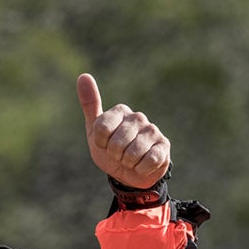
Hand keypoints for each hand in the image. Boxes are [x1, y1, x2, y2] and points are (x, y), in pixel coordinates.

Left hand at [79, 74, 170, 189]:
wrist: (129, 173)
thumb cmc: (110, 150)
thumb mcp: (94, 130)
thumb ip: (90, 104)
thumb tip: (83, 76)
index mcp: (120, 111)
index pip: (101, 128)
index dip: (101, 143)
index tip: (104, 144)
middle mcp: (138, 117)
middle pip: (116, 143)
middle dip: (114, 155)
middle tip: (118, 154)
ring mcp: (153, 131)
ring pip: (132, 153)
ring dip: (127, 163)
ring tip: (129, 160)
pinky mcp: (164, 145)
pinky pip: (148, 161)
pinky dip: (140, 168)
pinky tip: (142, 164)